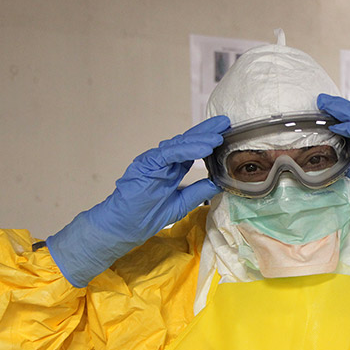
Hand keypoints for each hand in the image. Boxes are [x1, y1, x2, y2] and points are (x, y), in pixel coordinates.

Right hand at [47, 115, 229, 286]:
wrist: (125, 226)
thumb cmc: (147, 215)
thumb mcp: (181, 204)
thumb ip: (197, 192)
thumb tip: (217, 183)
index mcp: (171, 168)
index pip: (192, 150)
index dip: (208, 141)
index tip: (224, 134)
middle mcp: (162, 160)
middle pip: (187, 142)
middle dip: (206, 132)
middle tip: (224, 123)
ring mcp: (153, 160)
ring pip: (180, 145)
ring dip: (200, 139)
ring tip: (218, 136)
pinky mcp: (146, 163)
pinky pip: (170, 153)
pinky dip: (188, 149)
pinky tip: (204, 147)